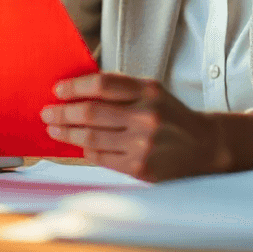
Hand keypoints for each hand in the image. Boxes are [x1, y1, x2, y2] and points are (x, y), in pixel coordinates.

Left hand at [41, 72, 252, 181]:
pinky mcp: (140, 166)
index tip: (57, 89)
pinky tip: (76, 144)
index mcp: (148, 91)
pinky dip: (85, 149)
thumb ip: (120, 89)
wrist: (205, 147)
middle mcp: (145, 116)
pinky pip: (101, 157)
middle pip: (91, 113)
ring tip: (54, 128)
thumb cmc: (171, 115)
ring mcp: (142, 143)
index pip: (102, 84)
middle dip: (62, 112)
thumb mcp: (152, 92)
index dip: (74, 87)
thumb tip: (77, 90)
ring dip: (66, 133)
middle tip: (47, 112)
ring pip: (91, 137)